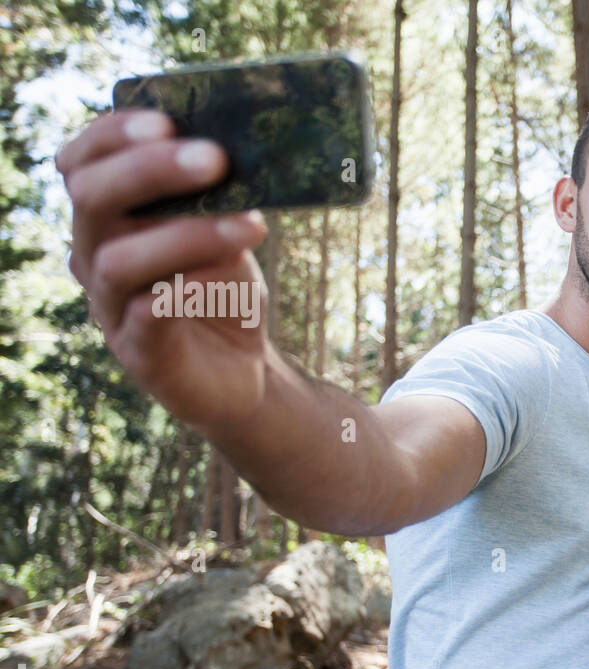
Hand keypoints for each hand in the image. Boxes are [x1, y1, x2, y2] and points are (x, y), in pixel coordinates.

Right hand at [57, 108, 270, 433]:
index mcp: (108, 219)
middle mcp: (94, 257)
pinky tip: (227, 277)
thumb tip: (233, 159)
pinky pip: (147, 315)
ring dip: (186, 234)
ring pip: (117, 260)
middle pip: (90, 199)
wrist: (243, 372)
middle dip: (150, 171)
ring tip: (251, 226)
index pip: (82, 163)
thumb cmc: (224, 291)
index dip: (113, 136)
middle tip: (215, 158)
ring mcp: (110, 307)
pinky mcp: (139, 354)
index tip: (165, 121)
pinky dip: (186, 290)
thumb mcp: (223, 236)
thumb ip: (215, 201)